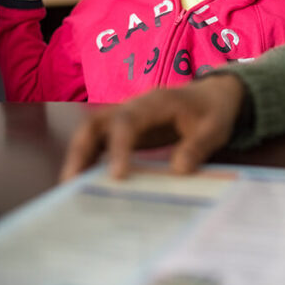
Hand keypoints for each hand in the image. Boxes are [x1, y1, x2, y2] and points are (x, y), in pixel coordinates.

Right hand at [60, 73, 246, 180]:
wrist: (211, 96)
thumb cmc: (213, 111)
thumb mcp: (215, 129)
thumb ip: (198, 147)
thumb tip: (178, 171)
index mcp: (155, 103)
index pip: (127, 121)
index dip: (119, 148)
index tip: (117, 176)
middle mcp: (133, 107)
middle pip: (96, 122)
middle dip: (81, 150)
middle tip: (71, 183)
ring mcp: (126, 118)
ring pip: (92, 131)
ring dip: (79, 157)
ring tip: (70, 188)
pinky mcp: (126, 131)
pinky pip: (100, 142)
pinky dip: (89, 160)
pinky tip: (84, 184)